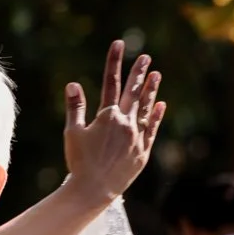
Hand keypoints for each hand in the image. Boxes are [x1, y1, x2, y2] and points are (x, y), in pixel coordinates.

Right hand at [62, 40, 165, 203]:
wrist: (93, 190)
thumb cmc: (79, 162)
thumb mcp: (73, 133)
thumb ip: (75, 107)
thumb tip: (73, 84)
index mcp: (107, 116)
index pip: (111, 82)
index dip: (115, 61)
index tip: (119, 44)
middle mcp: (125, 123)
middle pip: (133, 92)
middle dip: (139, 73)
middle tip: (146, 57)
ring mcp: (136, 137)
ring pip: (146, 108)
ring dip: (151, 91)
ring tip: (156, 75)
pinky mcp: (143, 152)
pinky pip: (152, 130)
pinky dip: (156, 116)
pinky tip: (161, 105)